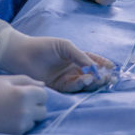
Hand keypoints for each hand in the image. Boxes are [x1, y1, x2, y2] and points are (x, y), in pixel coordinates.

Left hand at [0, 35, 115, 92]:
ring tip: (96, 78)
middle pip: (91, 75)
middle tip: (108, 77)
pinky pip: (73, 87)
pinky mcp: (59, 87)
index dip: (103, 64)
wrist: (22, 54)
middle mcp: (73, 69)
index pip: (93, 61)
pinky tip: (85, 79)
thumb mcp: (65, 46)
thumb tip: (94, 66)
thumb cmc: (43, 46)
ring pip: (84, 83)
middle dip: (101, 76)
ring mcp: (66, 79)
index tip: (112, 67)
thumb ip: (79, 55)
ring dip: (92, 81)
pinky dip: (80, 84)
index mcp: (75, 57)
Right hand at [0, 75, 47, 133]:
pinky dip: (22, 123)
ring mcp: (21, 124)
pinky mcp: (16, 133)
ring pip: (35, 120)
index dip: (36, 92)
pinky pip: (27, 128)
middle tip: (20, 102)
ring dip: (29, 116)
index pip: (43, 95)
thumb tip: (43, 84)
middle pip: (43, 110)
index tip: (25, 92)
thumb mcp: (4, 80)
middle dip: (35, 106)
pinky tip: (9, 118)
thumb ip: (25, 80)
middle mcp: (25, 110)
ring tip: (13, 110)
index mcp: (23, 94)